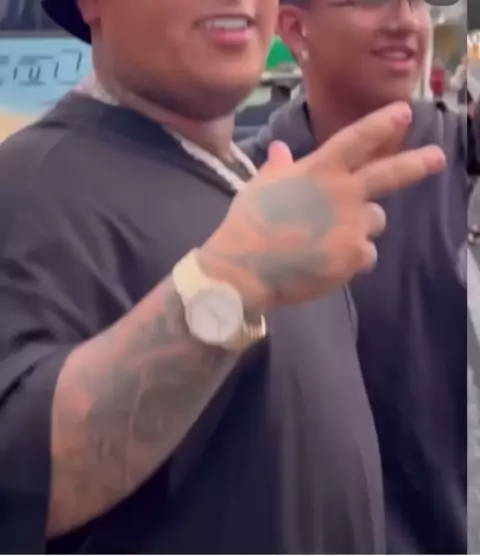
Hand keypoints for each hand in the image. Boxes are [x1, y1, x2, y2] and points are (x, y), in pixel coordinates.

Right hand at [200, 102, 444, 310]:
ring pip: (375, 220)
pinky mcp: (354, 256)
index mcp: (320, 170)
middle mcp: (344, 193)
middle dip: (417, 163)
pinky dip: (353, 257)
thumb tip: (281, 150)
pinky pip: (366, 254)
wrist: (245, 268)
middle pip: (390, 174)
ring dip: (362, 224)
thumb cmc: (248, 223)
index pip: (357, 139)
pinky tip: (329, 262)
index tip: (404, 113)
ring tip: (333, 237)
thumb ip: (278, 167)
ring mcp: (352, 225)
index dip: (382, 124)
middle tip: (437, 157)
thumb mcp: (260, 187)